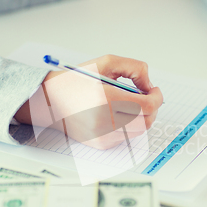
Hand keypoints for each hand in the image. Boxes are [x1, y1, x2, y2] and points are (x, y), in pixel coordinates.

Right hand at [15, 55, 162, 148]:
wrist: (49, 100)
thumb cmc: (77, 80)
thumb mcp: (105, 63)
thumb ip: (134, 68)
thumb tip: (149, 85)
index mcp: (106, 98)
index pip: (148, 105)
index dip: (157, 97)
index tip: (154, 90)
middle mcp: (104, 120)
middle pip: (147, 120)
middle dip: (152, 107)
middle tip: (145, 96)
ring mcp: (102, 135)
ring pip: (139, 131)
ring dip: (142, 117)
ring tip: (130, 104)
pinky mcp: (100, 144)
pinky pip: (126, 137)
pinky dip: (129, 126)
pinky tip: (118, 114)